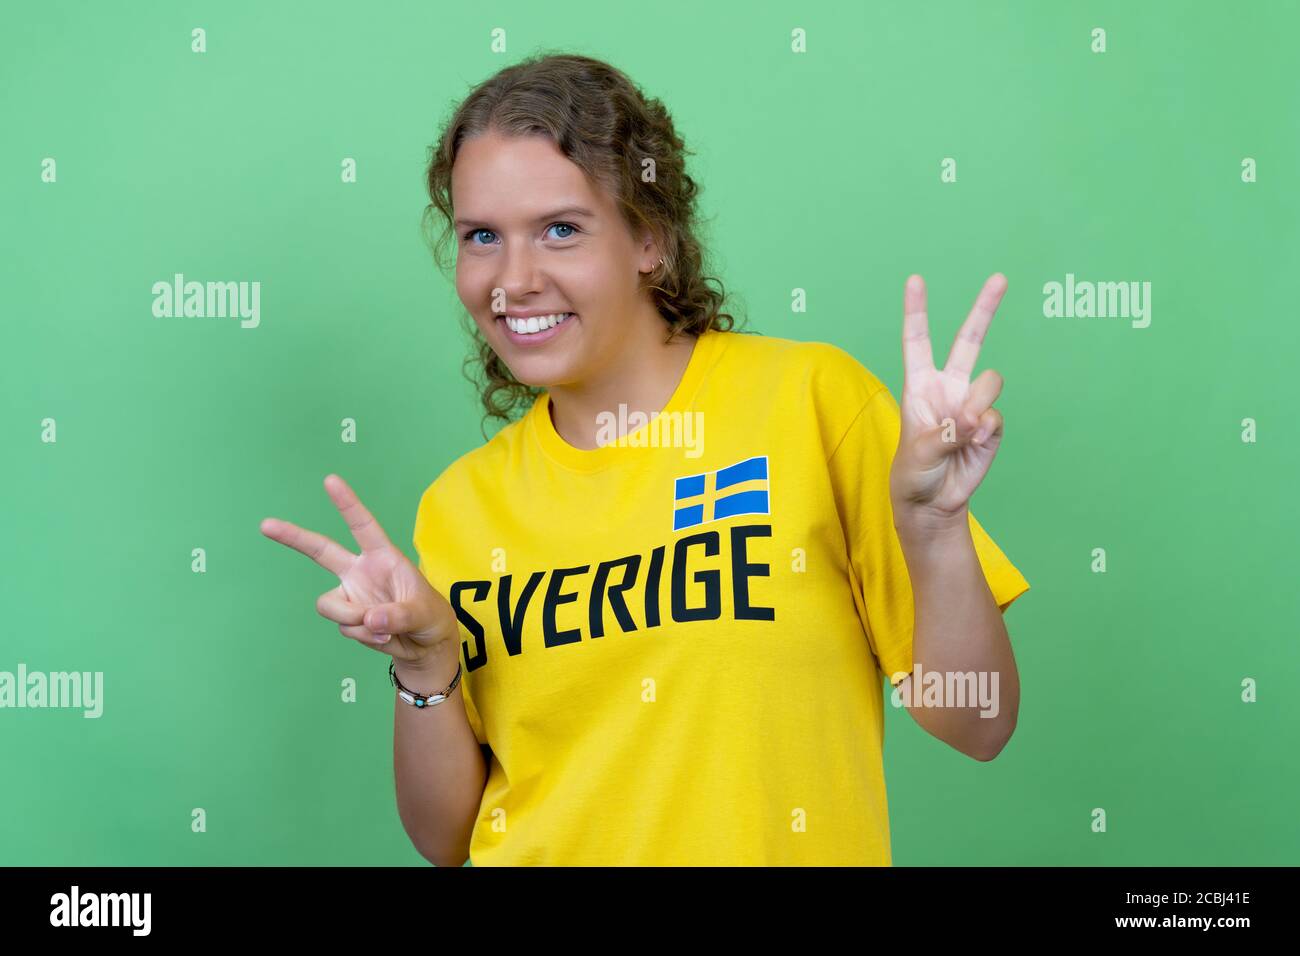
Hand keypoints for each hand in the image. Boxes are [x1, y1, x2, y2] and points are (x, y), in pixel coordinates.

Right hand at [260, 474, 457, 666]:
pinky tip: (383, 636)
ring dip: (354, 620)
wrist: (425, 644)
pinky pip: (344, 626)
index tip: (330, 480)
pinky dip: (364, 636)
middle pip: (321, 550)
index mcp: (382, 557)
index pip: (363, 526)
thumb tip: (369, 619)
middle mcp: (360, 571)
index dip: (347, 503)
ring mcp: (350, 594)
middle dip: (293, 537)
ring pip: (329, 604)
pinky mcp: (347, 617)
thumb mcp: (423, 613)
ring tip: (385, 628)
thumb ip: (398, 615)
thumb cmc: (429, 616)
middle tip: (265, 524)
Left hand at [889, 273, 1008, 524]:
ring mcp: (972, 404)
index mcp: (920, 385)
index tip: (915, 279)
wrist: (933, 503)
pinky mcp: (990, 425)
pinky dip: (986, 431)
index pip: (918, 341)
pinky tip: (974, 446)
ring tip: (962, 432)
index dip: (917, 310)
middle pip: (968, 340)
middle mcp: (949, 387)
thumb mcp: (918, 452)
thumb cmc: (913, 473)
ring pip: (990, 383)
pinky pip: (996, 417)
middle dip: (985, 308)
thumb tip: (974, 419)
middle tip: (1000, 278)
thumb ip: (946, 432)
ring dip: (978, 406)